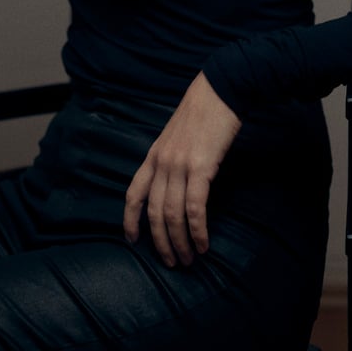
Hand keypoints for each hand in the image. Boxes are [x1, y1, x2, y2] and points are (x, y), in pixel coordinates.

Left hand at [123, 71, 240, 267]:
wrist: (220, 89)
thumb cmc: (203, 112)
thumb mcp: (177, 136)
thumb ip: (171, 159)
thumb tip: (175, 185)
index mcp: (153, 155)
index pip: (133, 193)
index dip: (130, 220)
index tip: (132, 240)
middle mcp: (162, 162)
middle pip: (154, 212)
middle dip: (161, 241)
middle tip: (172, 262)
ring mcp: (179, 164)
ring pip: (172, 214)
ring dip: (180, 241)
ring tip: (189, 258)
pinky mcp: (200, 167)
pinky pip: (194, 207)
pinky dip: (197, 230)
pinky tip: (203, 243)